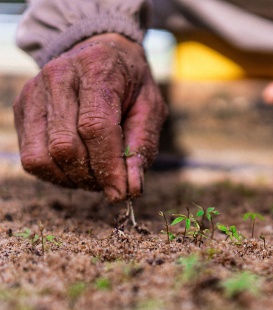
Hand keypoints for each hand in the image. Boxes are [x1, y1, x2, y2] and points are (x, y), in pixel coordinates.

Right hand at [14, 33, 166, 201]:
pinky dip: (57, 174)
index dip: (108, 167)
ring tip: (96, 173)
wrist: (100, 55)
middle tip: (111, 182)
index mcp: (96, 70)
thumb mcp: (150, 109)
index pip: (95, 127)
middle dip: (92, 176)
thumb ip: (142, 147)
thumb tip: (131, 190)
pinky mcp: (22, 110)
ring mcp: (34, 94)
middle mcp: (58, 77)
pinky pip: (32, 159)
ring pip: (44, 157)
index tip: (121, 193)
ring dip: (73, 179)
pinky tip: (77, 167)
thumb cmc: (131, 86)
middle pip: (65, 147)